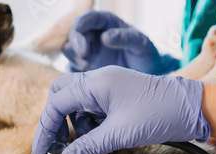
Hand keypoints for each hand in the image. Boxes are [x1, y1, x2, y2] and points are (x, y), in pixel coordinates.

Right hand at [32, 66, 209, 153]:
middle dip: (54, 121)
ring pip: (76, 101)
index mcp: (96, 83)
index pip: (56, 104)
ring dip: (72, 124)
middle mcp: (98, 80)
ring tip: (82, 145)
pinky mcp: (117, 94)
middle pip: (61, 95)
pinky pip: (92, 106)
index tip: (41, 153)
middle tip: (56, 146)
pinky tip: (97, 138)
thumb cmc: (159, 115)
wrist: (194, 108)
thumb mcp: (119, 134)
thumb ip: (88, 147)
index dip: (45, 130)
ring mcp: (108, 85)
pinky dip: (87, 123)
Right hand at [63, 10, 178, 73]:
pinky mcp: (86, 65)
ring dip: (74, 55)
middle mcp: (94, 34)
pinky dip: (74, 66)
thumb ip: (126, 38)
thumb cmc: (145, 54)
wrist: (146, 74)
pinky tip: (85, 71)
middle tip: (85, 53)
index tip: (79, 26)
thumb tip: (105, 37)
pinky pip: (72, 63)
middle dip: (77, 41)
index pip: (90, 17)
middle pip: (75, 32)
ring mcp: (89, 50)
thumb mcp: (141, 44)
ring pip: (70, 47)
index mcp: (107, 23)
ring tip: (86, 65)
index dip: (83, 20)